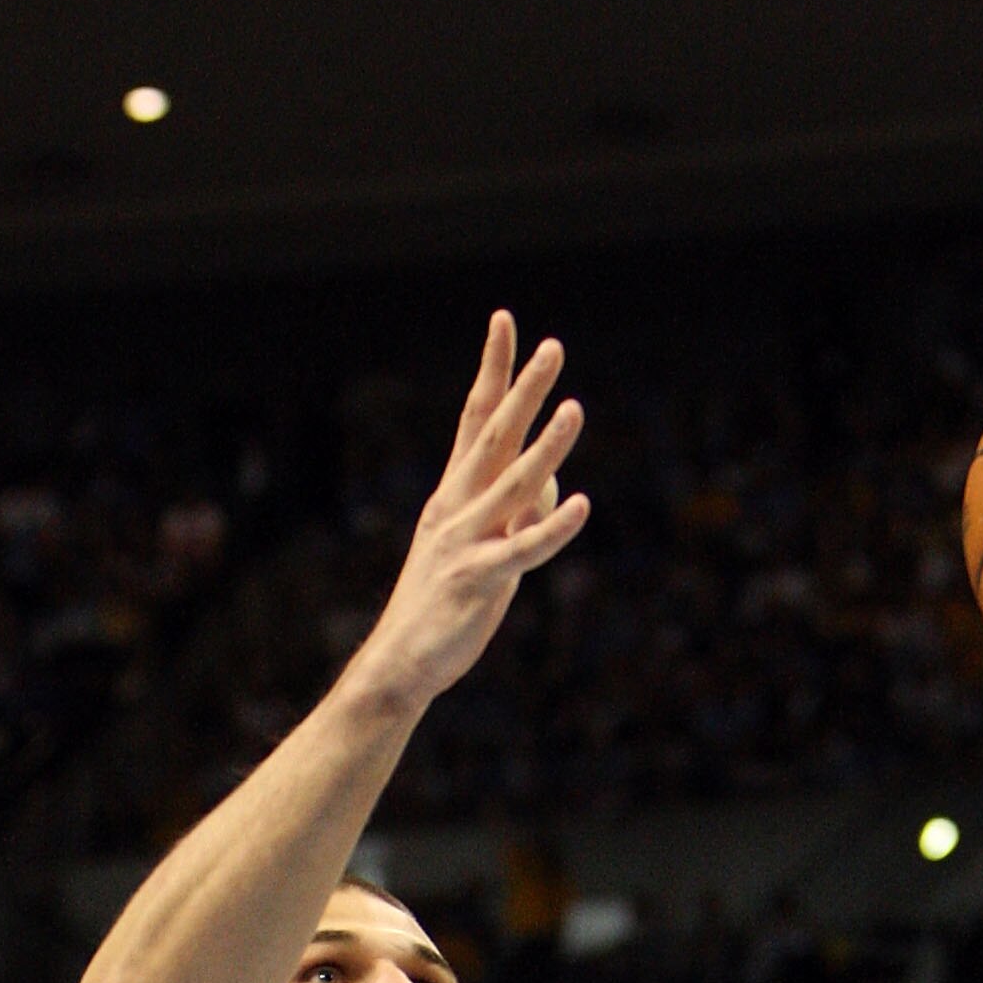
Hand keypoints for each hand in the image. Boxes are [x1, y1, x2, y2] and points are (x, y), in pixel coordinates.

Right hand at [348, 311, 589, 715]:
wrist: (401, 662)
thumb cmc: (444, 605)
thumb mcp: (484, 546)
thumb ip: (516, 511)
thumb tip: (553, 481)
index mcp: (453, 493)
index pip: (475, 416)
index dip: (492, 369)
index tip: (505, 320)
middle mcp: (456, 507)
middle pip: (494, 435)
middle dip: (524, 389)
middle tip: (553, 347)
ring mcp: (466, 541)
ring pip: (513, 484)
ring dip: (546, 446)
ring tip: (574, 409)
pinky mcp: (479, 579)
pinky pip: (523, 549)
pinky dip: (553, 528)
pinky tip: (581, 506)